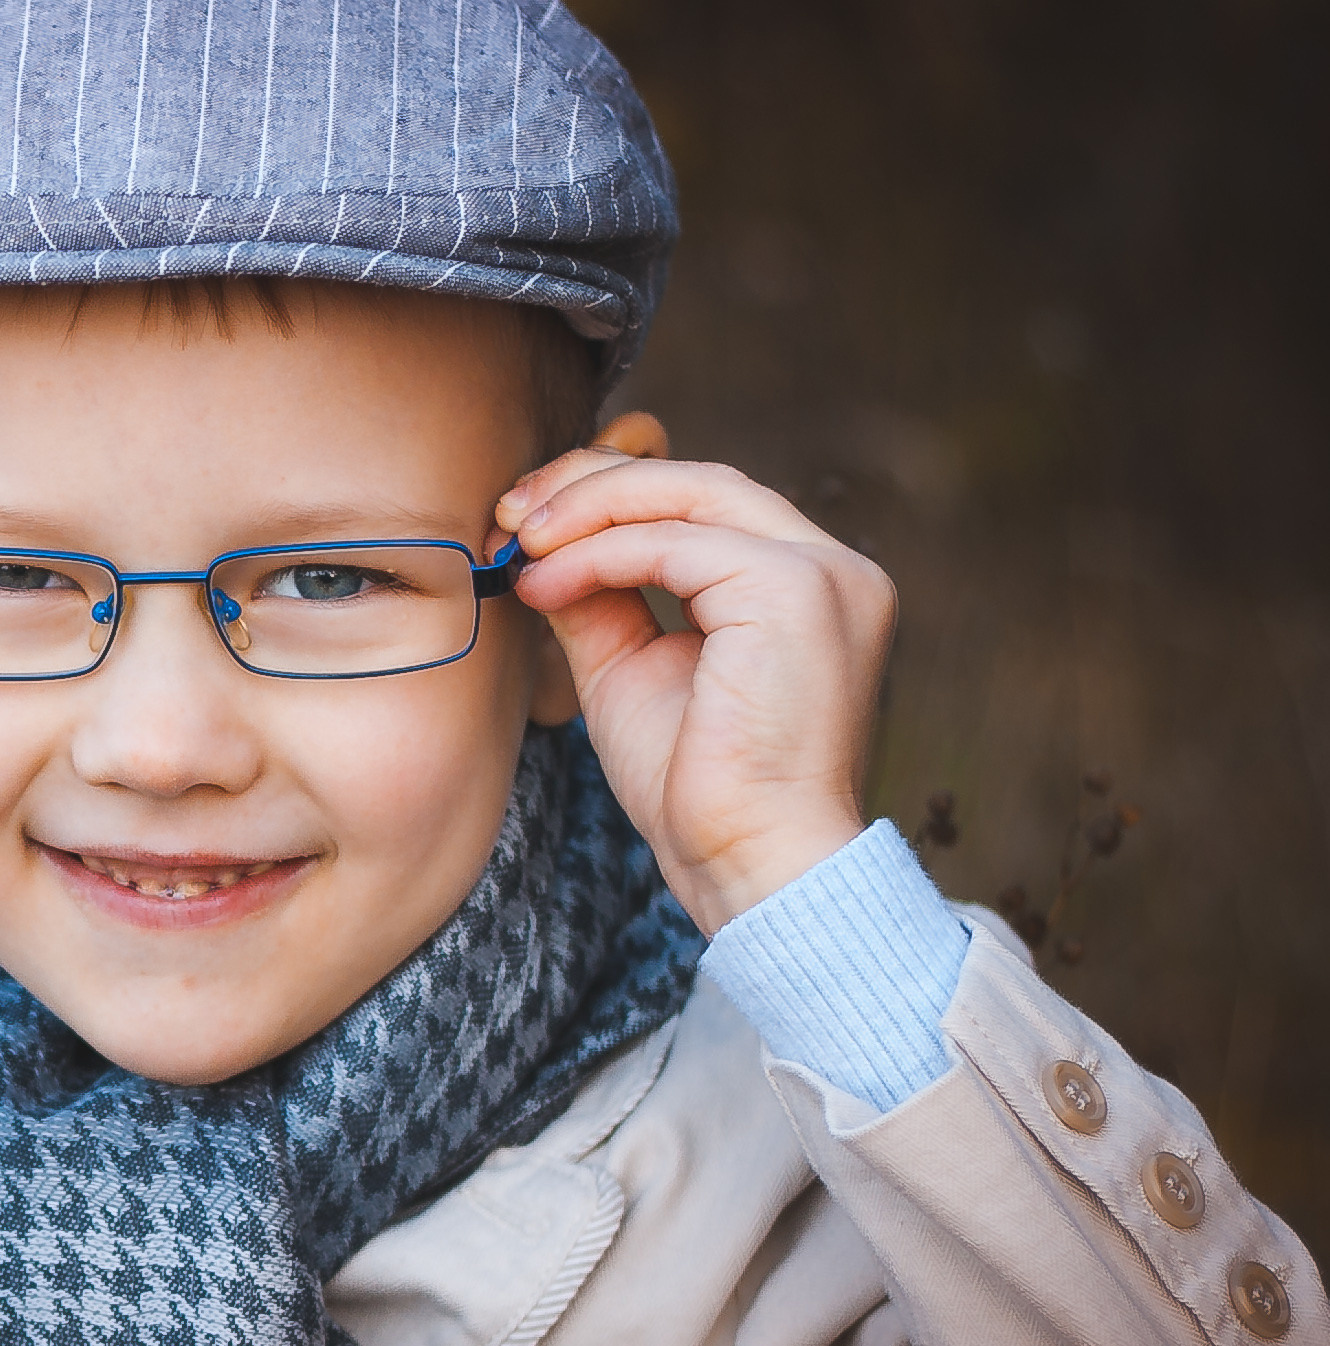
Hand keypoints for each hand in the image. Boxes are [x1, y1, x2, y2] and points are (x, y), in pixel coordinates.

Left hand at [500, 413, 894, 934]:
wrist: (746, 863)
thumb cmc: (696, 788)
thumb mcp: (630, 667)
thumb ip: (599, 598)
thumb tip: (538, 541)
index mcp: (807, 584)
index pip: (704, 502)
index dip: (611, 493)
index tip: (526, 517)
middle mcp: (834, 567)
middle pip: (698, 482)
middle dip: (592, 484)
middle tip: (510, 511)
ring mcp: (824, 575)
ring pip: (687, 496)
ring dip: (586, 513)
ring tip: (519, 547)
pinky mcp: (795, 592)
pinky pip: (674, 544)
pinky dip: (597, 555)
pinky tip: (545, 583)